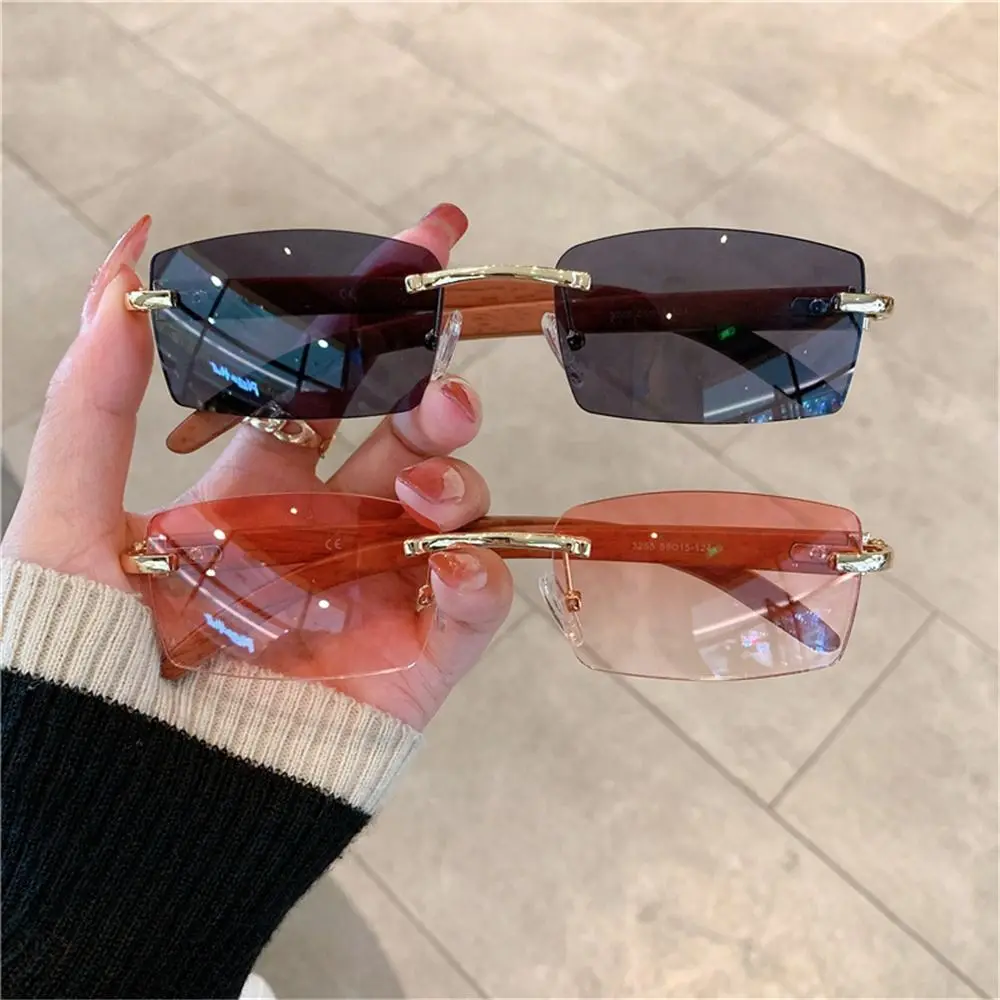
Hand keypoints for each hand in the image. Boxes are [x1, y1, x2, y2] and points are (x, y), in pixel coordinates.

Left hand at [1, 204, 512, 729]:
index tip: (424, 239)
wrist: (126, 829)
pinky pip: (472, 603)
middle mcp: (321, 531)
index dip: (368, 315)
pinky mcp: (415, 661)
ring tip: (425, 483)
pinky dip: (476, 573)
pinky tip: (448, 564)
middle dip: (432, 387)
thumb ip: (93, 400)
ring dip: (454, 475)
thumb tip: (120, 264)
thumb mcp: (66, 529)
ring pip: (449, 505)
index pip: (323, 383)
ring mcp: (374, 593)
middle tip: (441, 374)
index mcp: (249, 489)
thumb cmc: (81, 679)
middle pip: (401, 433)